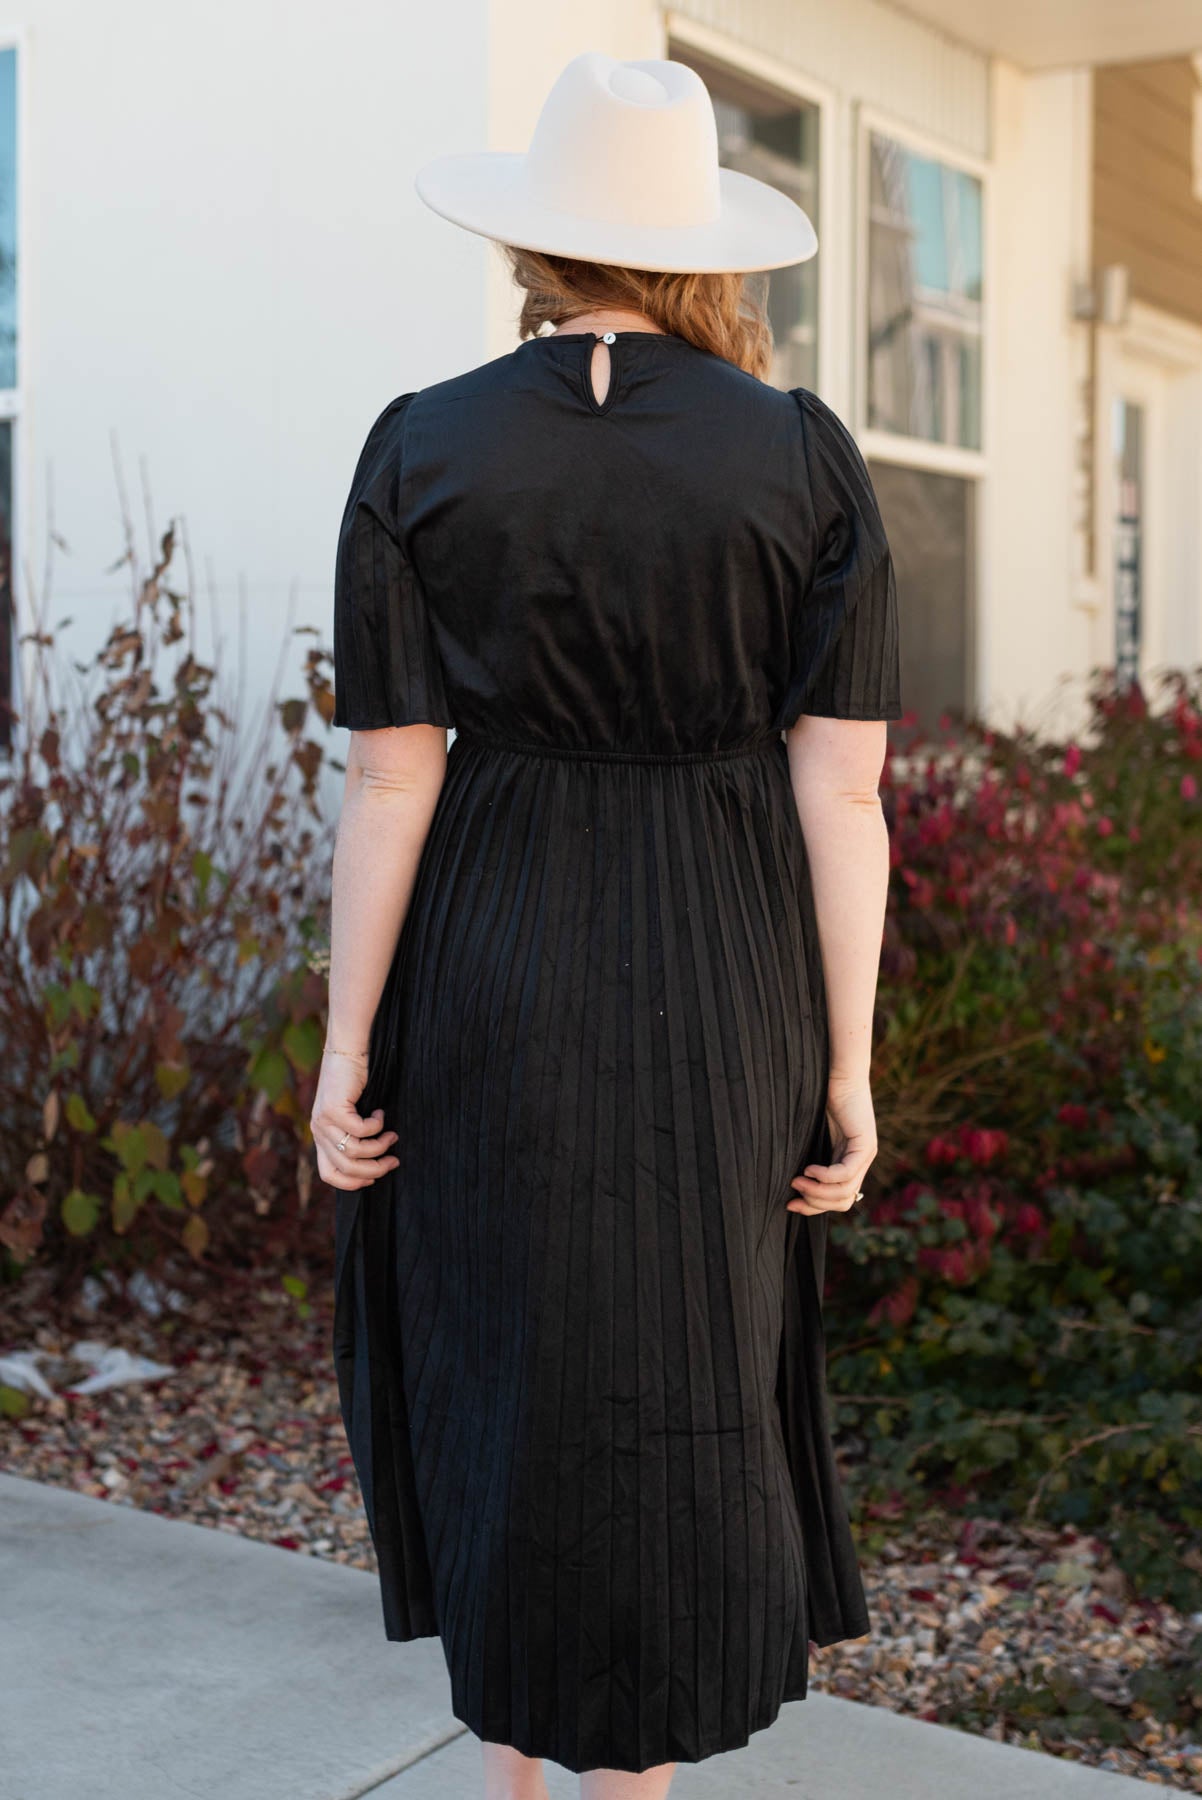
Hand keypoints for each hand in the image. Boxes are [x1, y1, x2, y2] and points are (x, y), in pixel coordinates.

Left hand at [311, 1050, 398, 1190]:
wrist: (348, 1049)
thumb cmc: (355, 1081)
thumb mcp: (352, 1113)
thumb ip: (355, 1134)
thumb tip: (377, 1159)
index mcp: (321, 1137)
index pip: (329, 1175)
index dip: (353, 1183)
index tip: (375, 1177)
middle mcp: (318, 1132)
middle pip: (346, 1168)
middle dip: (375, 1169)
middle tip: (394, 1160)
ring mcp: (323, 1122)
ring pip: (354, 1152)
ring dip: (379, 1147)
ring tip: (392, 1135)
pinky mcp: (332, 1109)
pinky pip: (360, 1130)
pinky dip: (377, 1125)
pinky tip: (380, 1113)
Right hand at [787, 1077, 877, 1215]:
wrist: (838, 1073)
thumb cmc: (821, 1097)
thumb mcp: (814, 1134)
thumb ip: (811, 1154)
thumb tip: (790, 1182)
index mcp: (849, 1161)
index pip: (838, 1199)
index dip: (814, 1207)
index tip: (789, 1203)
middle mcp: (861, 1162)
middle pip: (842, 1201)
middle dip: (814, 1204)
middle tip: (792, 1196)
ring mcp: (865, 1154)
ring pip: (844, 1192)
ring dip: (817, 1191)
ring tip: (797, 1180)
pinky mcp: (864, 1145)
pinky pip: (845, 1173)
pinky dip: (825, 1176)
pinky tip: (809, 1169)